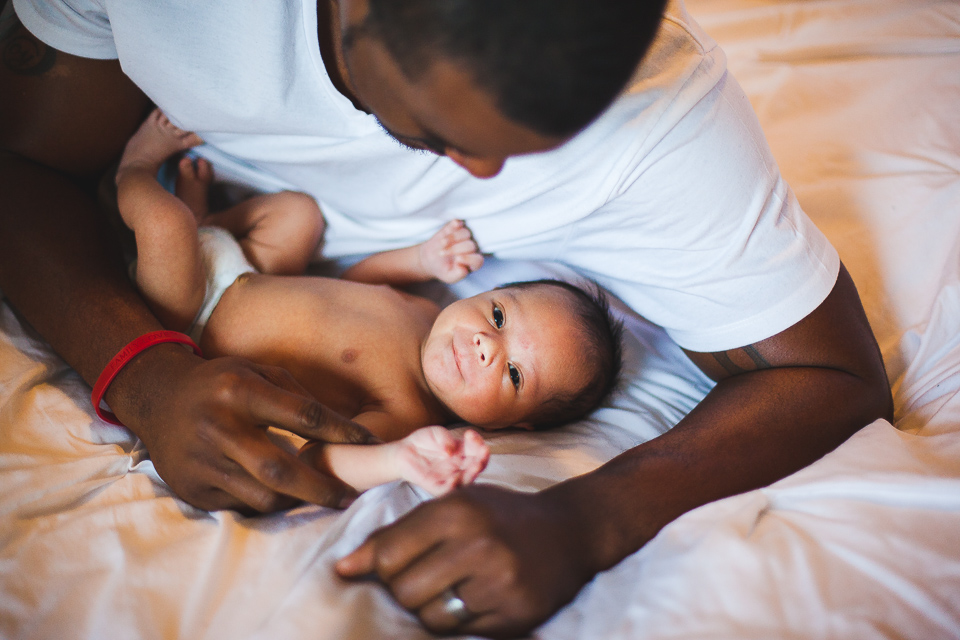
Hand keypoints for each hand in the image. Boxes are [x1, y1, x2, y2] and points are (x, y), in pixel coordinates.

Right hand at [111, 345, 374, 511]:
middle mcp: (218, 426)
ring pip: (262, 495)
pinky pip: (241, 505)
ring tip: (318, 497)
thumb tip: (341, 433)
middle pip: (281, 469)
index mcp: (239, 390)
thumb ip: (296, 396)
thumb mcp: (256, 372)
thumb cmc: (221, 383)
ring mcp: (201, 461)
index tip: (369, 445)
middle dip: (321, 489)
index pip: (303, 415)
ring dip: (296, 500)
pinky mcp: (192, 488)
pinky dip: (266, 503)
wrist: (156, 398)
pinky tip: (282, 497)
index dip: (341, 433)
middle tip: (349, 497)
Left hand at [335, 484, 593, 637]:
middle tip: (418, 578)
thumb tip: (343, 568)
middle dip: (401, 590)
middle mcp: (479, 545)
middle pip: (404, 591)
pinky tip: (473, 598)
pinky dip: (457, 621)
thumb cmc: (499, 515)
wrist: (570, 531)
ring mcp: (500, 583)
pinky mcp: (515, 615)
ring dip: (428, 609)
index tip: (357, 572)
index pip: (387, 554)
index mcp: (458, 510)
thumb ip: (399, 532)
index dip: (370, 567)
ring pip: (429, 618)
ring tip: (448, 588)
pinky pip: (460, 632)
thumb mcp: (454, 505)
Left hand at [392, 427, 489, 495]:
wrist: (403, 451)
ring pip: (466, 480)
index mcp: (462, 453)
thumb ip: (445, 439)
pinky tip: (455, 478)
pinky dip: (454, 486)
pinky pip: (448, 490)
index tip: (470, 434)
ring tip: (477, 465)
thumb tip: (451, 451)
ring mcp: (450, 477)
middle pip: (476, 466)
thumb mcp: (436, 433)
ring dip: (473, 473)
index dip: (478, 442)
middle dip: (482, 459)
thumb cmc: (423, 441)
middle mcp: (459, 466)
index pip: (477, 449)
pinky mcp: (437, 486)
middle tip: (484, 452)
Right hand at [418, 219, 483, 283]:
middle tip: (442, 253)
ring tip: (442, 244)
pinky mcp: (456, 228)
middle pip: (470, 245)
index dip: (469, 258)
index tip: (458, 259)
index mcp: (473, 262)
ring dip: (453, 238)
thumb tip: (463, 268)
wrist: (431, 259)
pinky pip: (459, 223)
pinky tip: (450, 227)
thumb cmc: (443, 269)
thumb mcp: (449, 277)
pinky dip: (455, 224)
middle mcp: (472, 249)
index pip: (477, 260)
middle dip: (456, 249)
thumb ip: (457, 275)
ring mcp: (465, 237)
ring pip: (466, 233)